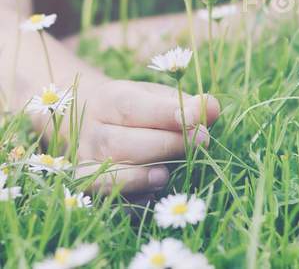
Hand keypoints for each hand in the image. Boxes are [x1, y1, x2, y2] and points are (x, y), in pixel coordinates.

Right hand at [36, 78, 219, 194]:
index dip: (165, 114)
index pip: (131, 107)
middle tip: (200, 142)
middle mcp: (92, 132)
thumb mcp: (161, 96)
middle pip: (119, 143)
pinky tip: (153, 195)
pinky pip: (106, 201)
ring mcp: (85, 164)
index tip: (197, 117)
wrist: (94, 122)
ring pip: (107, 174)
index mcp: (109, 100)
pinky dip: (130, 202)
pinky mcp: (90, 191)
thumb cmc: (140, 108)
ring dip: (138, 177)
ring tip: (165, 176)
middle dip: (164, 145)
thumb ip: (187, 103)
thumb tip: (213, 109)